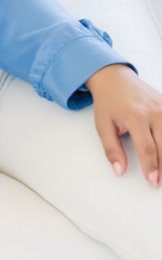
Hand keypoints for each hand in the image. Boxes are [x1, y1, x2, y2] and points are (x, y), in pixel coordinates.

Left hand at [86, 63, 161, 186]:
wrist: (115, 79)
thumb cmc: (108, 102)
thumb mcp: (103, 125)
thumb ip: (111, 149)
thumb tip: (119, 170)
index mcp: (136, 116)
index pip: (147, 149)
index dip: (151, 168)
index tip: (152, 180)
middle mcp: (154, 111)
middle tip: (158, 180)